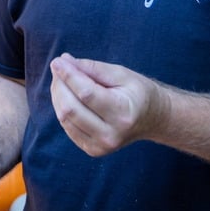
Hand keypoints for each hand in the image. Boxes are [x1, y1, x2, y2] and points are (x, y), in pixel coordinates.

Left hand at [49, 52, 167, 155]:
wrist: (152, 119)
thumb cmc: (137, 92)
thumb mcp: (121, 74)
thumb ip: (93, 68)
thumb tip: (64, 61)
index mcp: (123, 113)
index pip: (86, 94)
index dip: (68, 76)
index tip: (57, 61)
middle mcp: (111, 134)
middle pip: (71, 108)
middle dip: (60, 84)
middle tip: (59, 67)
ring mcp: (101, 146)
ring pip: (64, 118)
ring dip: (57, 95)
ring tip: (62, 79)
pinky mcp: (92, 149)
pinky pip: (66, 126)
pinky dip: (61, 107)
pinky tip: (67, 95)